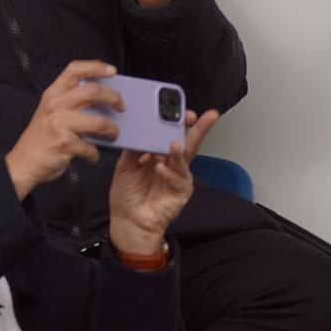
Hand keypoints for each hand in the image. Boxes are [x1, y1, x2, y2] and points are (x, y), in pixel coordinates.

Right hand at [5, 61, 121, 199]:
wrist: (24, 161)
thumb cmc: (40, 138)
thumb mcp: (50, 112)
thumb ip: (70, 101)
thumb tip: (101, 99)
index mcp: (53, 95)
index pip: (74, 70)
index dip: (95, 67)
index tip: (112, 70)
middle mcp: (56, 105)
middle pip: (93, 91)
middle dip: (114, 98)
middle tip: (121, 106)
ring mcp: (60, 124)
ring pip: (100, 122)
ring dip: (112, 130)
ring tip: (112, 134)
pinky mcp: (66, 143)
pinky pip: (92, 147)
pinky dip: (94, 154)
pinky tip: (91, 154)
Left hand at [109, 109, 218, 255]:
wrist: (128, 220)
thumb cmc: (127, 194)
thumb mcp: (126, 165)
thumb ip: (135, 148)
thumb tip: (140, 130)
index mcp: (158, 155)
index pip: (171, 135)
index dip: (179, 123)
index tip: (182, 110)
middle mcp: (172, 164)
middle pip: (188, 143)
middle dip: (198, 128)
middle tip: (205, 116)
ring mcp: (178, 177)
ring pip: (184, 159)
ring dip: (178, 150)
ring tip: (173, 142)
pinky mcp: (181, 192)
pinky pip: (178, 179)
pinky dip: (168, 172)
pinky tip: (159, 167)